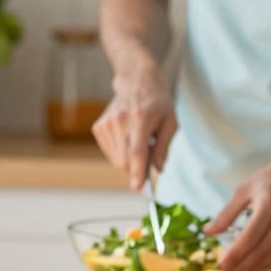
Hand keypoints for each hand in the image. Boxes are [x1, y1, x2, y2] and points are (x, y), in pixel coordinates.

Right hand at [92, 69, 175, 190]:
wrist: (136, 81)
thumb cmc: (157, 102)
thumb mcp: (171, 121)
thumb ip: (165, 147)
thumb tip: (159, 169)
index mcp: (140, 119)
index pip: (137, 151)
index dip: (137, 172)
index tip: (138, 189)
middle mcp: (120, 121)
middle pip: (125, 160)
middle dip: (137, 168)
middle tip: (149, 157)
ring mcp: (107, 123)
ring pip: (116, 159)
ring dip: (129, 159)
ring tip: (138, 140)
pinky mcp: (99, 127)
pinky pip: (110, 153)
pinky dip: (120, 153)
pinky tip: (127, 138)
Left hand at [208, 154, 270, 270]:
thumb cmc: (270, 179)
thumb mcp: (244, 189)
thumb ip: (226, 213)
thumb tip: (208, 232)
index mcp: (268, 205)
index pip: (250, 237)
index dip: (235, 254)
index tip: (221, 265)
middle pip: (261, 251)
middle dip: (242, 265)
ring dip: (253, 268)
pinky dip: (266, 263)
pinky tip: (252, 266)